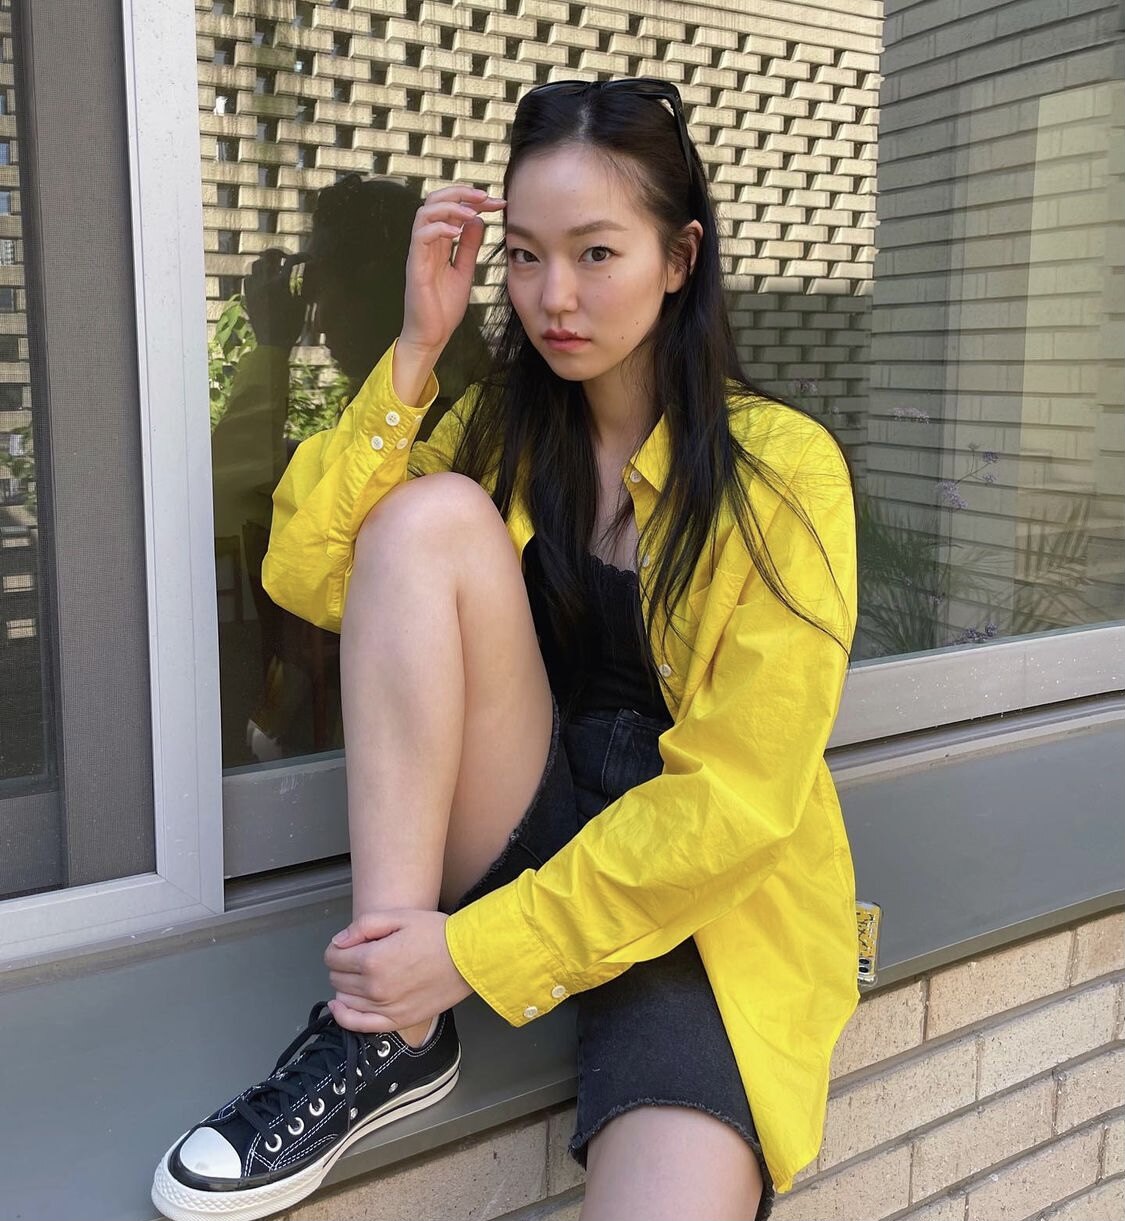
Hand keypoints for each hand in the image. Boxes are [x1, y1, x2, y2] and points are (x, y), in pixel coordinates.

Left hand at [244, 248, 306, 350]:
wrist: (272, 344)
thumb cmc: (291, 328)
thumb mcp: (302, 306)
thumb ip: (304, 287)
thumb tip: (309, 272)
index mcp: (282, 284)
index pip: (293, 261)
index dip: (302, 257)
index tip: (307, 259)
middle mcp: (266, 282)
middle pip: (269, 255)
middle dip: (279, 253)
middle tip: (286, 258)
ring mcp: (254, 288)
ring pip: (256, 264)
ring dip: (266, 264)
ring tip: (273, 270)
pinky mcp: (248, 296)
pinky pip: (248, 278)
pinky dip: (256, 276)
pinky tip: (263, 282)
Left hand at [323, 909, 473, 1033]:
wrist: (468, 958)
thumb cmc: (437, 934)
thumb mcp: (400, 916)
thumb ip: (364, 926)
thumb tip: (339, 942)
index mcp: (373, 959)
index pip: (333, 957)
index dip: (337, 948)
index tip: (349, 944)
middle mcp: (375, 987)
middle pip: (337, 978)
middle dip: (342, 965)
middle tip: (359, 955)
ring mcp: (385, 1007)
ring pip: (344, 999)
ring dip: (346, 986)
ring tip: (362, 974)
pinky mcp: (397, 1021)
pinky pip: (358, 1025)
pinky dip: (344, 1016)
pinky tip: (341, 1006)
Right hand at [399, 184, 504, 358]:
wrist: (432, 335)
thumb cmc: (444, 308)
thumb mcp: (465, 271)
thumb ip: (469, 246)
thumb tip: (478, 220)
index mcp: (439, 243)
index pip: (452, 209)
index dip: (473, 201)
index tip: (497, 202)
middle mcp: (427, 243)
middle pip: (435, 200)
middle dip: (461, 193)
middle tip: (485, 197)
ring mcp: (419, 253)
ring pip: (425, 212)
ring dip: (450, 206)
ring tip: (471, 213)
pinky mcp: (415, 265)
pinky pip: (421, 236)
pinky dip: (439, 228)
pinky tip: (457, 234)